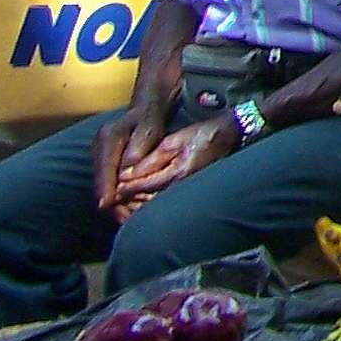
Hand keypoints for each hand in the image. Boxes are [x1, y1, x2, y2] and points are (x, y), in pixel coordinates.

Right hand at [93, 102, 168, 212]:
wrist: (144, 109)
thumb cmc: (150, 116)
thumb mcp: (150, 123)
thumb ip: (142, 140)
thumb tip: (130, 162)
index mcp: (107, 138)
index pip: (104, 167)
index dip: (106, 187)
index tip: (107, 204)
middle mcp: (98, 150)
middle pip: (101, 181)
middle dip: (109, 201)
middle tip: (121, 219)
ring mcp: (100, 158)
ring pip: (103, 186)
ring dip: (113, 203)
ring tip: (125, 219)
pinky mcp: (106, 165)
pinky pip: (108, 184)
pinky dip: (116, 197)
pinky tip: (127, 210)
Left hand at [108, 118, 238, 216]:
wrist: (227, 136)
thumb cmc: (201, 134)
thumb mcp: (174, 141)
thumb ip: (151, 159)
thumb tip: (127, 173)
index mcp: (177, 172)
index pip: (144, 184)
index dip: (126, 188)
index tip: (113, 189)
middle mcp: (181, 186)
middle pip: (148, 201)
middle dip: (129, 202)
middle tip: (114, 200)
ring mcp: (186, 190)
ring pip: (156, 205)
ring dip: (138, 206)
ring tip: (123, 203)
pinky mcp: (187, 190)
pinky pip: (164, 201)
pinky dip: (150, 203)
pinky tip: (141, 200)